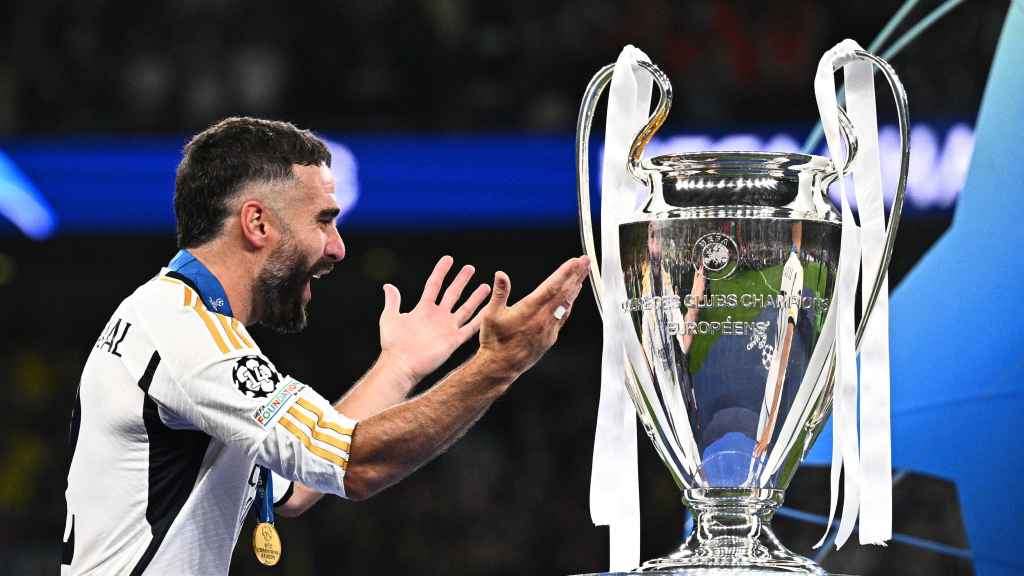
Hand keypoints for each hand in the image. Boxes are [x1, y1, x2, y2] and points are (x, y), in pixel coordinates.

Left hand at [379, 256, 490, 386]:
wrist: (401, 364)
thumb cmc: (393, 343)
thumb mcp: (390, 317)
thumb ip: (393, 301)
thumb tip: (388, 286)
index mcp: (423, 309)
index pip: (434, 285)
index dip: (441, 271)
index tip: (449, 259)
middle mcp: (438, 316)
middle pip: (452, 294)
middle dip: (461, 280)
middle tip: (470, 268)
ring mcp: (447, 328)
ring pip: (465, 309)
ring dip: (475, 298)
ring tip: (486, 286)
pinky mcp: (454, 340)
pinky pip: (471, 328)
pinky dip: (481, 319)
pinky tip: (490, 310)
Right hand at [478, 256, 589, 377]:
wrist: (501, 366)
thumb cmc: (494, 340)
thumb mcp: (491, 314)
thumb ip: (499, 293)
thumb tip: (501, 274)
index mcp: (529, 310)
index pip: (552, 287)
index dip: (565, 272)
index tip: (575, 261)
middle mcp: (543, 318)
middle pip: (564, 292)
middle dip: (576, 275)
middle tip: (586, 261)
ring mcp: (549, 328)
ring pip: (567, 304)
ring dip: (575, 287)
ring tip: (582, 274)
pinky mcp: (550, 337)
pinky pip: (564, 316)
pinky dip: (570, 303)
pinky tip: (572, 296)